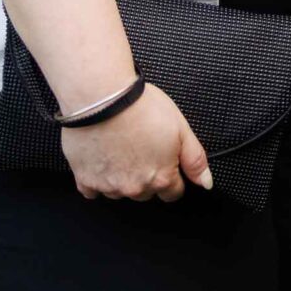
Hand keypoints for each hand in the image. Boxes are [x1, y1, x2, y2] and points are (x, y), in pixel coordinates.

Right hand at [60, 82, 211, 201]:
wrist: (102, 98)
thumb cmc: (141, 108)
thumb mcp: (180, 128)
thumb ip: (195, 160)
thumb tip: (206, 182)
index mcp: (161, 178)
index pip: (173, 192)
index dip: (172, 176)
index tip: (165, 161)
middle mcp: (135, 188)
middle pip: (147, 192)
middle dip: (148, 176)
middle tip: (142, 148)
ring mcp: (109, 187)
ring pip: (120, 191)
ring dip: (122, 177)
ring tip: (121, 148)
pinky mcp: (85, 180)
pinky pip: (92, 190)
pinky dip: (97, 179)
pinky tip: (102, 158)